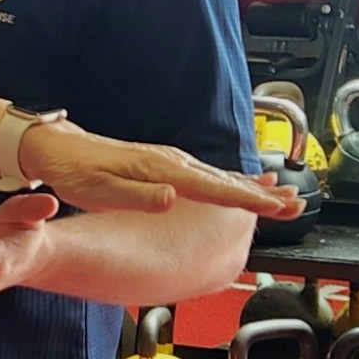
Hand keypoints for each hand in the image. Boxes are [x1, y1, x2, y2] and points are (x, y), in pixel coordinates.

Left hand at [21, 123, 299, 218]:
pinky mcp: (164, 165)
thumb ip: (137, 197)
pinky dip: (230, 183)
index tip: (275, 207)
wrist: (61, 150)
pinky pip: (207, 176)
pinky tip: (240, 188)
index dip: (247, 200)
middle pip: (227, 181)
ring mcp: (171, 162)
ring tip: (281, 198)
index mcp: (163, 171)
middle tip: (297, 205)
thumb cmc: (78, 174)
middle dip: (263, 195)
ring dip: (252, 189)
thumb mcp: (100, 192)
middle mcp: (173, 163)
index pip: (214, 188)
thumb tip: (172, 198)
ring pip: (221, 177)